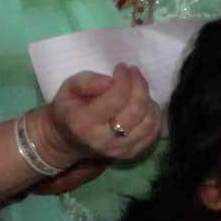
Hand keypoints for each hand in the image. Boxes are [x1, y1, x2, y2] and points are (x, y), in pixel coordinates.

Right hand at [47, 68, 163, 169]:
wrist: (68, 140)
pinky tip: (143, 104)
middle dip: (140, 85)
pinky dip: (152, 114)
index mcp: (84, 122)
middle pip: (136, 109)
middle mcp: (102, 139)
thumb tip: (110, 81)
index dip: (124, 79)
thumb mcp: (68, 88)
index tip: (122, 67)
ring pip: (148, 121)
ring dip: (147, 99)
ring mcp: (118, 150)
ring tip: (137, 88)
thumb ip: (87, 81)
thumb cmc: (69, 109)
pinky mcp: (130, 154)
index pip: (116, 99)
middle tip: (134, 71)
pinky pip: (152, 132)